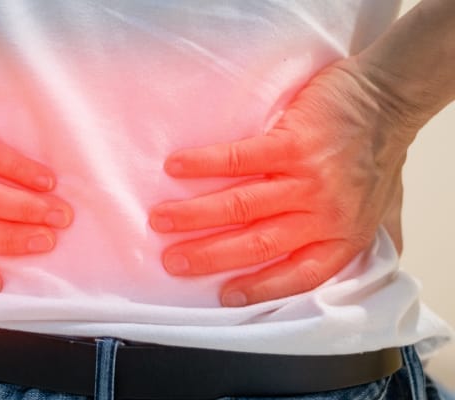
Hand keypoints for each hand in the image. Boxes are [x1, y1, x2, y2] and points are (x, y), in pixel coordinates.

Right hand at [149, 57, 416, 305]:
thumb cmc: (374, 154)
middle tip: (171, 261)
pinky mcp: (293, 143)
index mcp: (340, 235)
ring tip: (160, 219)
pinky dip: (204, 164)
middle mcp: (323, 214)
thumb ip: (344, 237)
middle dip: (207, 256)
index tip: (223, 295)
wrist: (388, 98)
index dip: (259, 288)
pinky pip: (240, 159)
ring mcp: (307, 180)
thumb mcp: (373, 209)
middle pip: (256, 244)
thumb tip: (330, 266)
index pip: (298, 274)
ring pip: (241, 206)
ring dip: (194, 215)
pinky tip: (176, 167)